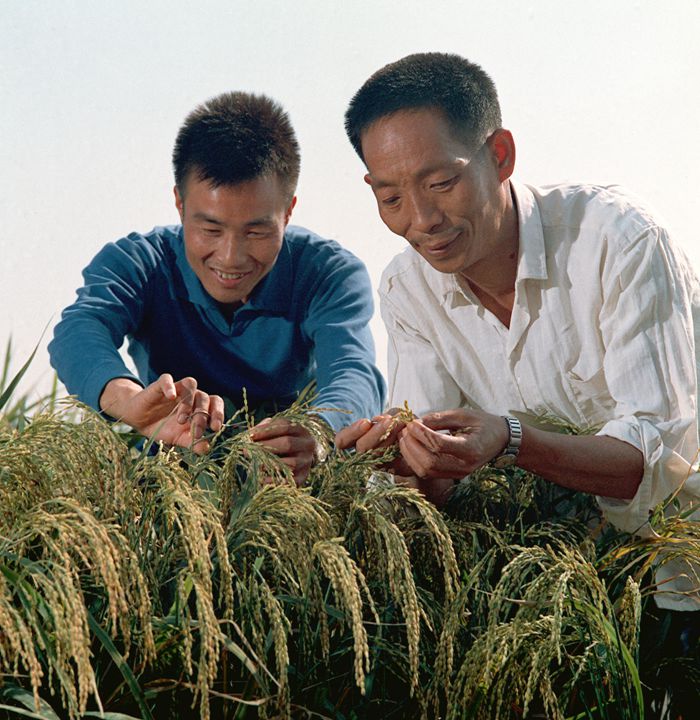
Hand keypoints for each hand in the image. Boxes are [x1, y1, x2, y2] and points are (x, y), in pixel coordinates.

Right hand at [99, 375, 224, 453]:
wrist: (139, 421)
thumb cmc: (163, 428)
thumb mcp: (178, 439)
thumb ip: (192, 443)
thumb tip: (207, 449)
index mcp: (199, 407)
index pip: (215, 403)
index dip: (218, 414)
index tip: (215, 428)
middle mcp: (191, 395)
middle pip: (204, 397)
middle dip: (202, 416)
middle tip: (196, 432)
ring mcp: (176, 388)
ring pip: (190, 385)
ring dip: (188, 403)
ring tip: (181, 421)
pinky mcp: (160, 385)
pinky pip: (167, 379)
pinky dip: (170, 386)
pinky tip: (170, 396)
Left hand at [249, 418, 317, 485]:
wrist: (300, 457)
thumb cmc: (283, 441)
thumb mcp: (277, 431)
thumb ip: (264, 429)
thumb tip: (249, 437)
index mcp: (300, 430)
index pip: (284, 426)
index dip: (266, 430)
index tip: (250, 436)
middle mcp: (307, 445)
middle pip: (287, 443)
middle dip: (265, 447)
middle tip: (247, 450)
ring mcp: (306, 462)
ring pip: (290, 463)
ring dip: (269, 464)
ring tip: (255, 464)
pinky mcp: (303, 477)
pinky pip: (289, 481)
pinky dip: (274, 480)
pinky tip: (262, 479)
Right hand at [334, 412, 412, 474]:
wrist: (419, 440)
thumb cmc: (400, 425)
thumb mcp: (393, 415)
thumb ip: (385, 417)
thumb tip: (379, 420)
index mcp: (356, 440)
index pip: (342, 441)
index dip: (351, 432)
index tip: (366, 422)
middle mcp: (363, 454)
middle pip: (361, 447)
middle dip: (376, 432)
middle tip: (389, 421)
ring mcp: (377, 463)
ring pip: (376, 454)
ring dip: (388, 437)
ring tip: (400, 423)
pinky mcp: (392, 469)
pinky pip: (392, 462)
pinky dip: (398, 447)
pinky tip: (403, 437)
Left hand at [398, 409, 508, 478]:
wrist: (500, 441)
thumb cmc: (483, 424)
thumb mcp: (463, 415)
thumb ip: (439, 418)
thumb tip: (416, 422)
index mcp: (471, 448)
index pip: (439, 444)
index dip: (421, 434)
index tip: (411, 423)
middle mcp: (465, 465)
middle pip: (429, 462)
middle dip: (411, 446)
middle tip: (404, 430)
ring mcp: (458, 474)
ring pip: (426, 471)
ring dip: (410, 454)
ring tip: (405, 438)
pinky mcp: (452, 476)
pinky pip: (428, 473)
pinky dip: (414, 461)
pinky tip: (411, 447)